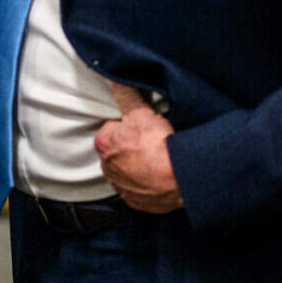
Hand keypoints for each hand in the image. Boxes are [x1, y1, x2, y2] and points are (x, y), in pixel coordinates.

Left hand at [95, 83, 182, 214]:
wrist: (178, 178)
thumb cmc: (157, 145)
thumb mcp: (142, 112)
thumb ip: (127, 96)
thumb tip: (116, 80)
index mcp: (104, 144)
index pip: (112, 127)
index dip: (128, 124)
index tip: (142, 125)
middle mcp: (108, 168)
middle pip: (119, 150)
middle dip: (131, 145)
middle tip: (151, 141)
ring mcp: (122, 187)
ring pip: (128, 170)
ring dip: (138, 165)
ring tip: (157, 158)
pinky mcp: (137, 202)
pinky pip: (139, 190)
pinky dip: (147, 184)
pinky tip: (159, 175)